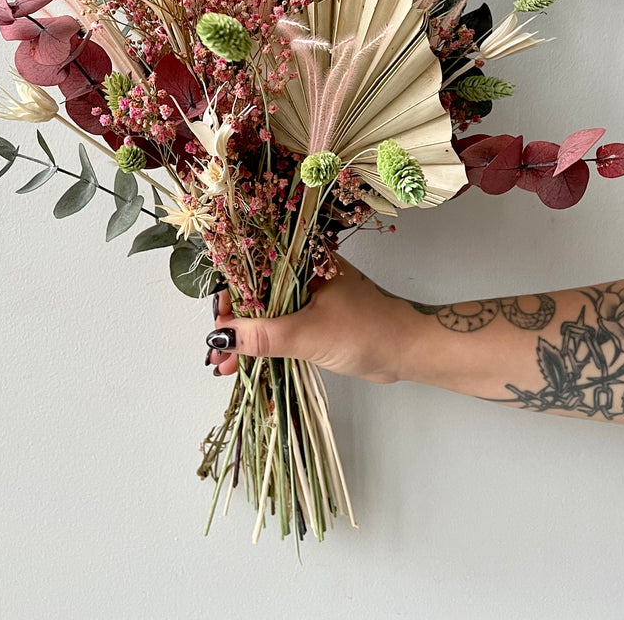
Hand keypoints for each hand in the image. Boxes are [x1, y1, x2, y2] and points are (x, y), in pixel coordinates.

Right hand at [205, 255, 424, 383]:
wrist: (407, 349)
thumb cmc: (366, 330)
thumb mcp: (307, 333)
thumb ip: (263, 336)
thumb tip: (221, 337)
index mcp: (302, 259)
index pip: (253, 269)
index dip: (230, 296)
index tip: (217, 324)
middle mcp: (302, 272)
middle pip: (255, 292)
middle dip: (232, 322)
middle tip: (215, 351)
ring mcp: (309, 295)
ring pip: (265, 312)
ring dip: (244, 337)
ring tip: (223, 364)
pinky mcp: (315, 317)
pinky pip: (279, 326)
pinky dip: (262, 343)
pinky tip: (244, 363)